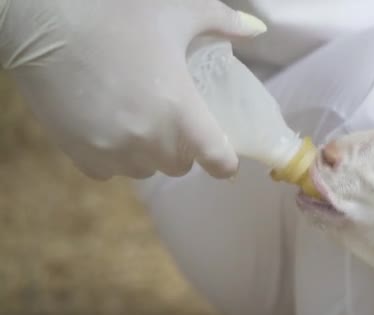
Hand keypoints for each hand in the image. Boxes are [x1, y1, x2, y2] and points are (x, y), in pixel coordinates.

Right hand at [0, 0, 265, 178]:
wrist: (46, 21)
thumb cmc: (118, 14)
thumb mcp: (177, 13)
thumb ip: (223, 22)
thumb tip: (258, 30)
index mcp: (181, 112)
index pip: (218, 161)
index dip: (225, 162)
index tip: (224, 157)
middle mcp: (150, 140)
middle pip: (180, 166)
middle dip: (183, 148)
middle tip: (173, 121)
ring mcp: (114, 151)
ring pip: (145, 171)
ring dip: (149, 154)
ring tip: (139, 121)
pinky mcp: (82, 155)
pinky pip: (110, 170)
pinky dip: (114, 156)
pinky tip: (108, 126)